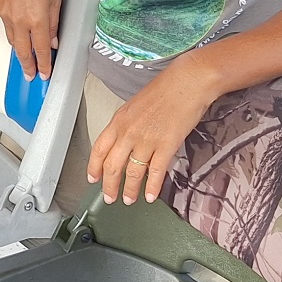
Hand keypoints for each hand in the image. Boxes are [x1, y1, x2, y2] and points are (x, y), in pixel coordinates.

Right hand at [0, 0, 61, 80]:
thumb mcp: (56, 0)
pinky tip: (19, 31)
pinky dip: (13, 31)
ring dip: (20, 50)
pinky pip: (6, 25)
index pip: (42, 50)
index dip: (44, 65)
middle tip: (31, 75)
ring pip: (13, 40)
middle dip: (28, 66)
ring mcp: (6, 14)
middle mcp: (20, 19)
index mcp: (38, 19)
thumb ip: (55, 24)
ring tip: (25, 58)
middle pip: (23, 51)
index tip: (45, 74)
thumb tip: (52, 41)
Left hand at [86, 60, 218, 205]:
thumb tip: (124, 142)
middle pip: (112, 165)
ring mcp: (147, 140)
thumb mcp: (136, 105)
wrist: (188, 82)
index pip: (99, 149)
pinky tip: (150, 196)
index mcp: (119, 120)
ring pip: (132, 173)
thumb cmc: (165, 89)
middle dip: (109, 186)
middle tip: (110, 197)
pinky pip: (156, 172)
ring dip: (129, 190)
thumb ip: (127, 125)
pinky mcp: (167, 145)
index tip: (93, 179)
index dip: (94, 167)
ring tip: (129, 199)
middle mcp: (129, 132)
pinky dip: (152, 187)